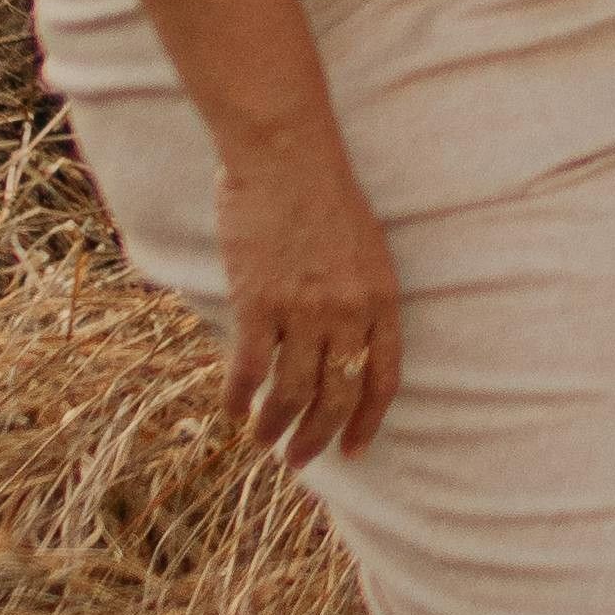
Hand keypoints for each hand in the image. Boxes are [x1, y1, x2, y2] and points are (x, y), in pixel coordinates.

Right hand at [217, 127, 402, 463]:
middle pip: (336, 396)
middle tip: (300, 459)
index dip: (366, 421)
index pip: (383, 380)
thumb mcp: (368, 250)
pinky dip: (238, 398)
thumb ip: (362, 299)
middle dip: (317, 437)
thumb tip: (345, 348)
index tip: (352, 449)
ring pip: (291, 394)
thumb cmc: (327, 197)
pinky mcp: (258, 304)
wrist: (288, 156)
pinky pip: (248, 370)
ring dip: (275, 427)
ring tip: (264, 441)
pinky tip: (232, 412)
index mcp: (382, 299)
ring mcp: (303, 311)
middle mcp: (348, 312)